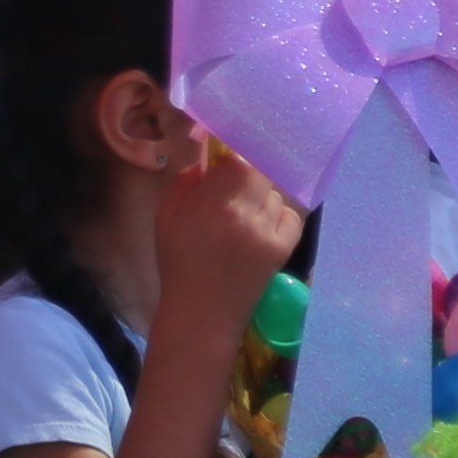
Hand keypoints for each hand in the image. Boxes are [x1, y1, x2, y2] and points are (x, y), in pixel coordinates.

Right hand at [152, 128, 307, 336]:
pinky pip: (291, 214)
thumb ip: (187, 181)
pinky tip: (263, 220)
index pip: (238, 159)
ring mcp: (269, 232)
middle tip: (234, 175)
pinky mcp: (283, 248)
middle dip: (247, 168)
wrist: (202, 313)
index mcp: (213, 205)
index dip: (234, 146)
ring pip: (275, 191)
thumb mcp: (167, 216)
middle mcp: (247, 214)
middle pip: (261, 171)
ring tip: (245, 205)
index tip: (224, 145)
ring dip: (262, 191)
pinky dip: (278, 211)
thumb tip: (207, 156)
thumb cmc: (177, 263)